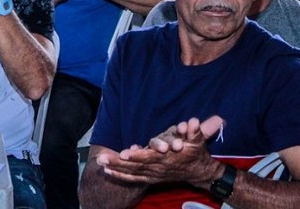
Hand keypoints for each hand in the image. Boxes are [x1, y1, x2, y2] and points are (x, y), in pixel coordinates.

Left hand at [97, 116, 223, 186]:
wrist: (199, 172)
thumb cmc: (196, 152)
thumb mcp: (198, 139)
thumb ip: (196, 130)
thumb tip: (193, 122)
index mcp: (168, 158)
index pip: (149, 157)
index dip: (137, 155)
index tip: (124, 153)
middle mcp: (158, 168)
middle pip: (135, 166)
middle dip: (118, 162)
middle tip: (102, 158)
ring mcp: (153, 174)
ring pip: (132, 172)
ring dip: (115, 168)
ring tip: (100, 162)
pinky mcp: (151, 178)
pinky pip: (134, 178)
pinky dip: (121, 176)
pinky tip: (107, 171)